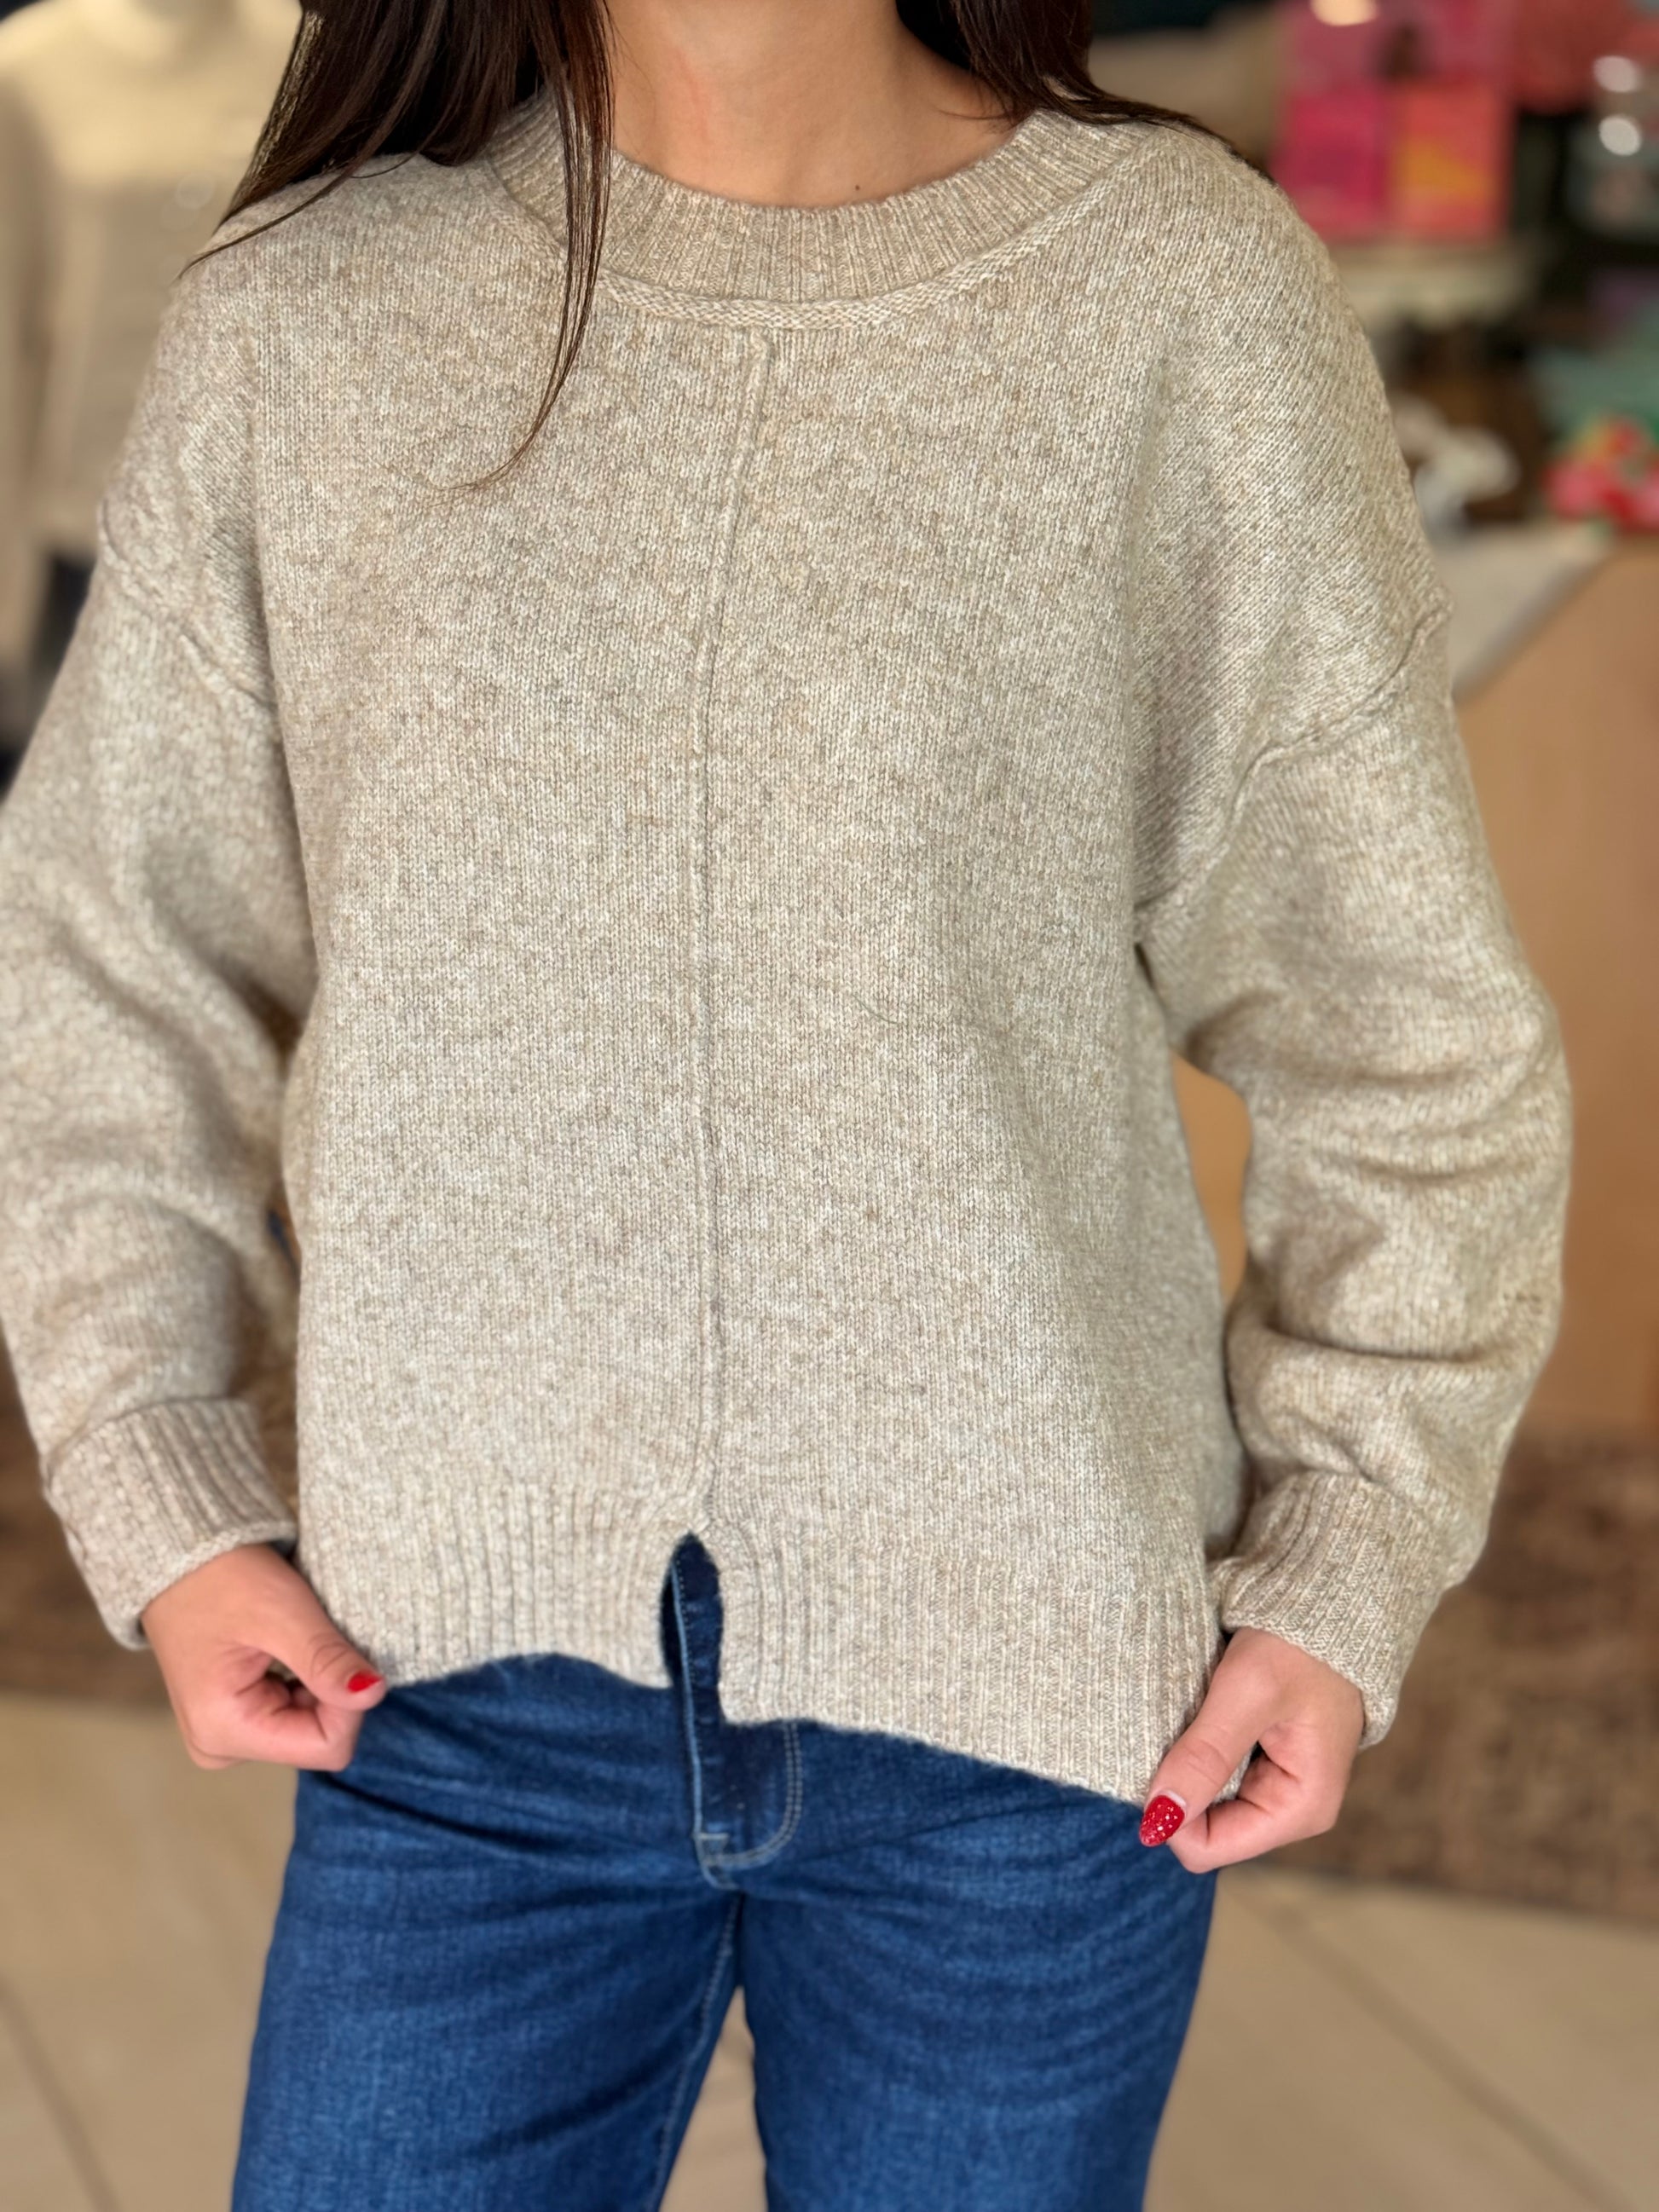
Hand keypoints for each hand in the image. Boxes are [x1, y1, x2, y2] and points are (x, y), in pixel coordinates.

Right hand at [140, 1541, 387, 1771]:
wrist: (178, 1557)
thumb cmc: (223, 1579)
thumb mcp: (283, 1614)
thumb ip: (327, 1661)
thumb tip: (374, 1693)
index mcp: (224, 1732)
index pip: (326, 1745)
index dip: (350, 1702)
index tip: (343, 1651)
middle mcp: (220, 1747)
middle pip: (317, 1738)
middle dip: (331, 1691)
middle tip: (314, 1638)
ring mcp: (225, 1735)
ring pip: (310, 1725)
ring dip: (319, 1683)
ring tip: (296, 1639)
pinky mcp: (234, 1718)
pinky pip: (292, 1713)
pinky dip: (304, 1681)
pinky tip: (288, 1648)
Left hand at [1137, 1626, 1364, 1870]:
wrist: (1329, 1608)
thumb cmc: (1299, 1647)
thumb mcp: (1248, 1693)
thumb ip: (1206, 1755)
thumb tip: (1159, 1816)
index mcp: (1299, 1809)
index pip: (1204, 1847)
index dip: (1169, 1810)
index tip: (1159, 1755)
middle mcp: (1290, 1810)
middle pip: (1201, 1827)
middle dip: (1179, 1785)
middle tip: (1178, 1727)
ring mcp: (1276, 1788)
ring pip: (1202, 1800)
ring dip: (1187, 1763)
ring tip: (1193, 1715)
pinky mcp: (1263, 1763)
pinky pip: (1212, 1773)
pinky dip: (1197, 1747)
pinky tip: (1201, 1713)